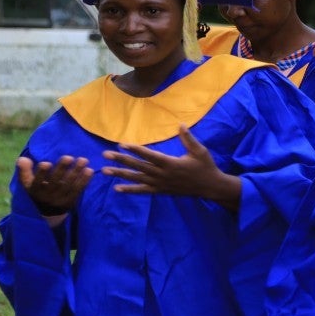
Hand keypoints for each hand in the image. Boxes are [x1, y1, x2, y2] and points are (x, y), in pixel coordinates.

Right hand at [17, 155, 92, 218]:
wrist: (46, 214)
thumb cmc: (36, 192)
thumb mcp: (27, 184)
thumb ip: (24, 171)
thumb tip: (22, 159)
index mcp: (35, 190)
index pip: (37, 181)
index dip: (41, 173)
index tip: (46, 163)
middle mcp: (47, 196)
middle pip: (55, 182)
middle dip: (62, 169)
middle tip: (69, 157)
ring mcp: (60, 200)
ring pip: (68, 185)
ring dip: (76, 172)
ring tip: (83, 160)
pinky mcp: (70, 202)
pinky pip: (78, 191)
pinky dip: (84, 181)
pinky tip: (89, 171)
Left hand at [101, 125, 240, 208]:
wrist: (209, 187)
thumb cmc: (205, 166)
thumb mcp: (200, 151)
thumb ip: (188, 138)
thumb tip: (181, 124)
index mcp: (171, 163)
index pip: (149, 156)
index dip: (135, 150)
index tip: (122, 144)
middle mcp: (162, 175)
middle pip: (138, 166)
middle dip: (121, 160)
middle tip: (105, 155)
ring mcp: (160, 184)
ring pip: (137, 178)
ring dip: (120, 174)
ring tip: (104, 171)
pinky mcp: (160, 190)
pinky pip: (142, 191)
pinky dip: (130, 190)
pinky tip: (116, 188)